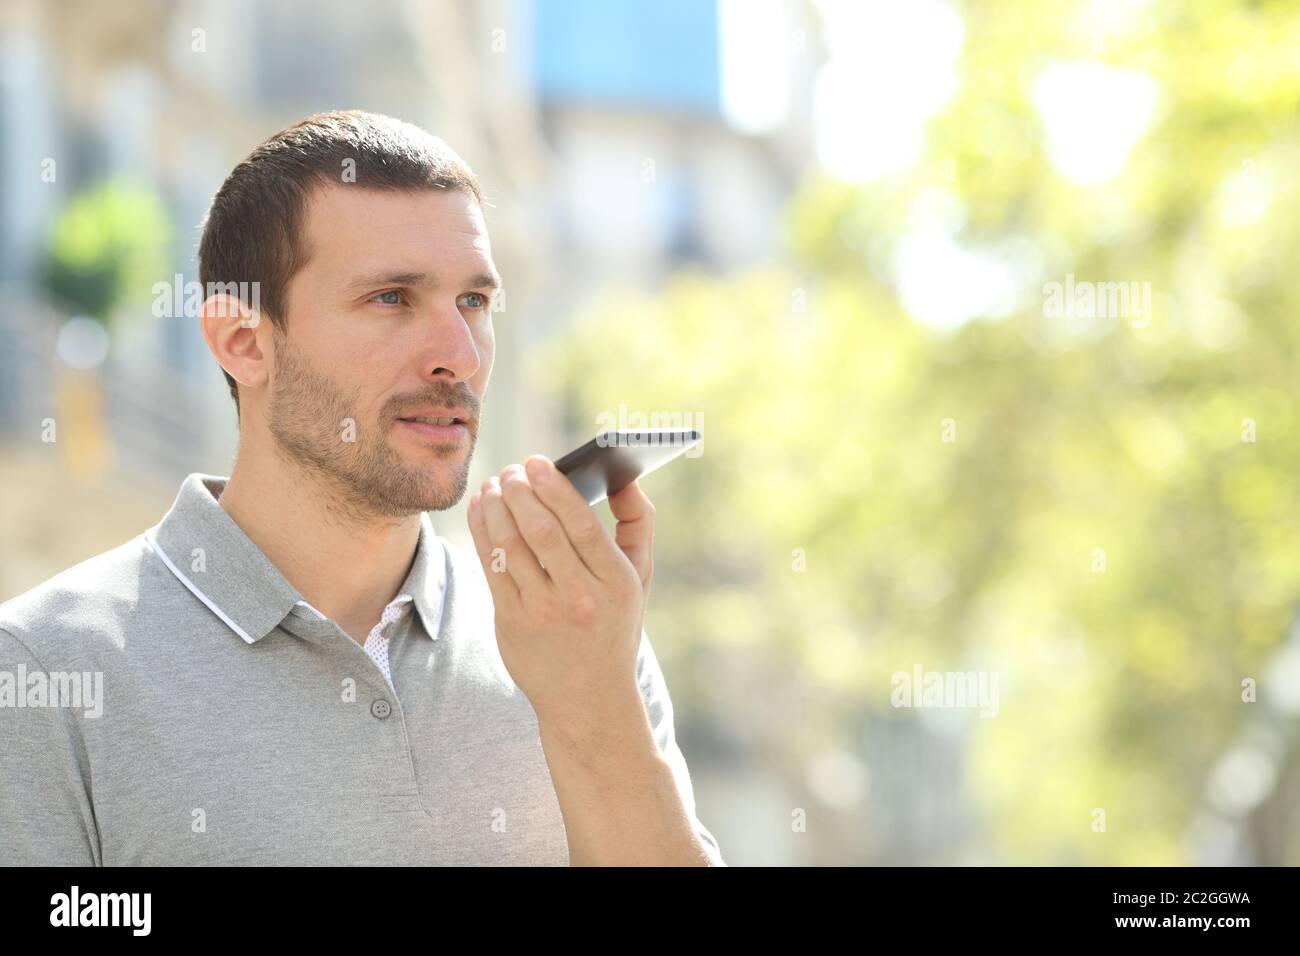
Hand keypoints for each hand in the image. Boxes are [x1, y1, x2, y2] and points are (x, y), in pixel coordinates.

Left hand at [466, 455, 654, 727]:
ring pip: (510, 547)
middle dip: (520, 491)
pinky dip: (482, 532)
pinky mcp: (512, 625)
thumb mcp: (640, 578)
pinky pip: (491, 568)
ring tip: (493, 485)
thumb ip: (638, 521)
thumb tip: (624, 474)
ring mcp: (543, 614)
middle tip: (511, 469)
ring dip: (495, 508)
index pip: (583, 525)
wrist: (589, 699)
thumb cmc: (614, 624)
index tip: (536, 462)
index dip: (554, 488)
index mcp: (616, 582)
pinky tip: (481, 511)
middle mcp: (580, 599)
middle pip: (541, 531)